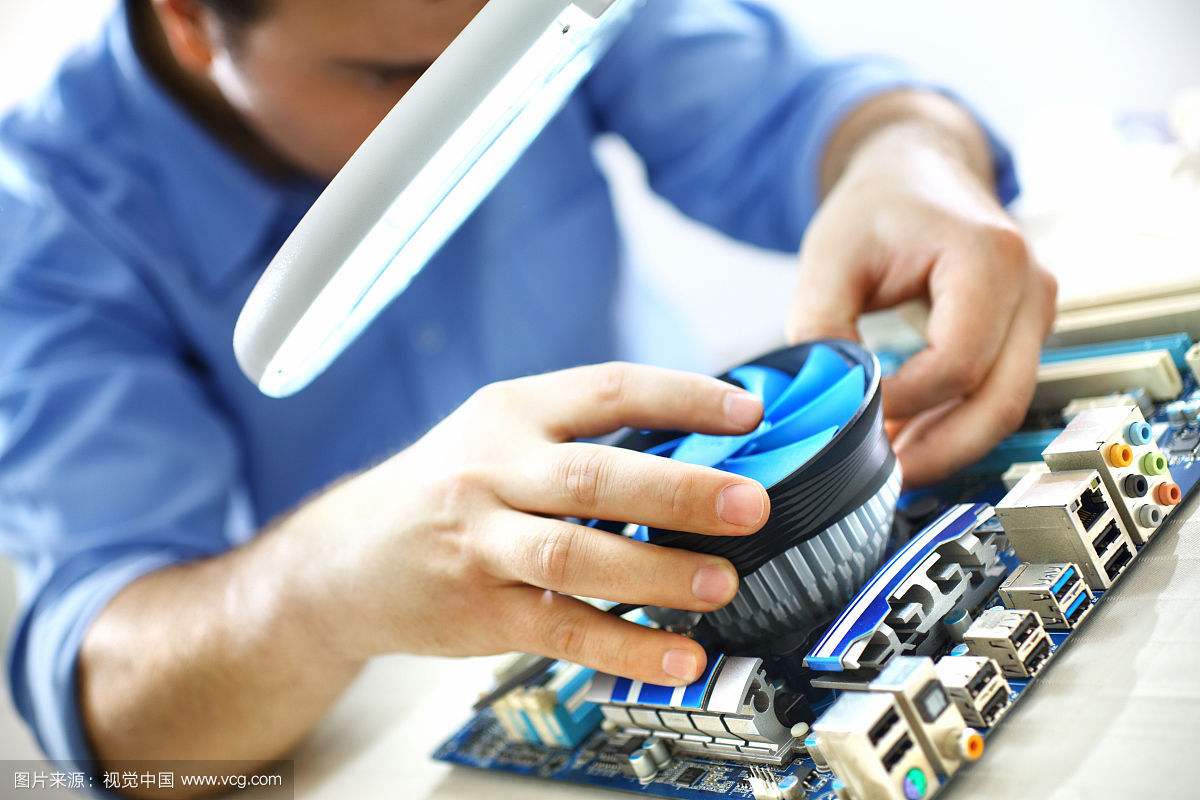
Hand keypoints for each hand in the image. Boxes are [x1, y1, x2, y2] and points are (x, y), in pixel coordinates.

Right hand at [302, 363, 768, 685]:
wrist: (343, 559)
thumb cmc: (444, 489)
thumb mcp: (498, 436)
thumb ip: (579, 436)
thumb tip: (697, 447)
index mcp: (511, 413)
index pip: (608, 389)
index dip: (682, 396)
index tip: (748, 412)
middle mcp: (492, 472)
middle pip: (594, 477)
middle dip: (679, 492)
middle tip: (749, 505)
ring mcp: (480, 544)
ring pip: (575, 557)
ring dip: (656, 574)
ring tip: (722, 584)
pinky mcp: (478, 611)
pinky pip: (561, 631)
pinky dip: (624, 648)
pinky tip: (677, 657)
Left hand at [788, 102, 1056, 486]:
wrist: (917, 169)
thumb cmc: (875, 206)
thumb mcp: (829, 257)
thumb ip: (820, 327)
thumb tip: (824, 404)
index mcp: (989, 258)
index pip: (956, 364)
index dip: (904, 404)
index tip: (854, 414)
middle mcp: (1031, 287)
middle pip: (1000, 401)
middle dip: (938, 450)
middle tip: (880, 477)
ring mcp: (1037, 311)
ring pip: (1006, 407)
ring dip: (948, 445)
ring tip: (888, 460)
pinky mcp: (1026, 331)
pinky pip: (998, 393)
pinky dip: (955, 424)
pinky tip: (907, 438)